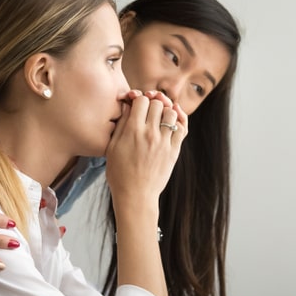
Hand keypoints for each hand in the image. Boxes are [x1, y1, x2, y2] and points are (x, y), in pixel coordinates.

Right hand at [105, 91, 186, 208]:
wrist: (135, 195)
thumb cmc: (119, 173)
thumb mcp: (113, 147)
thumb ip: (121, 124)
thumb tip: (128, 105)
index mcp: (132, 131)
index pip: (141, 100)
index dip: (138, 99)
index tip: (135, 105)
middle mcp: (150, 134)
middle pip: (157, 103)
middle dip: (151, 103)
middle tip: (147, 111)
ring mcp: (164, 142)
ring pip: (171, 112)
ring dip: (165, 110)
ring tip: (158, 117)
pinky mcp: (174, 150)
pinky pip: (182, 128)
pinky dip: (179, 120)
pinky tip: (172, 120)